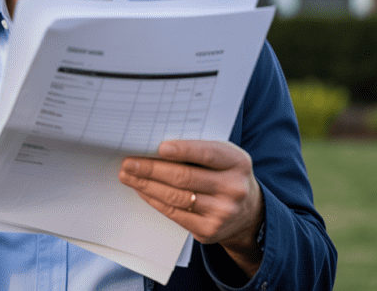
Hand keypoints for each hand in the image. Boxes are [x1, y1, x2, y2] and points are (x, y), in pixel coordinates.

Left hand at [118, 140, 263, 276]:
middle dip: (151, 169)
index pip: (208, 154)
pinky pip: (174, 213)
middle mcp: (233, 188)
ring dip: (146, 185)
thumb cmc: (226, 175)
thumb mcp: (224, 157)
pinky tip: (142, 191)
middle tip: (129, 163)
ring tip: (128, 176)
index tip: (160, 147)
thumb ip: (199, 151)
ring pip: (175, 197)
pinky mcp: (208, 230)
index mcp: (237, 163)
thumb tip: (154, 146)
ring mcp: (222, 212)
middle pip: (184, 177)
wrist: (248, 214)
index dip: (183, 150)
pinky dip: (154, 200)